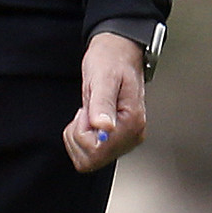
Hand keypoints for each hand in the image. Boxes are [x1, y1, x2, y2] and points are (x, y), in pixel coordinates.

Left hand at [63, 31, 146, 171]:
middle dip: (79, 136)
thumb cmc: (110, 60)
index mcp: (132, 123)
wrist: (118, 52)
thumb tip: (104, 128)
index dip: (82, 132)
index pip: (97, 151)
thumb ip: (102, 103)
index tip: (86, 110)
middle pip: (92, 160)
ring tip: (87, 112)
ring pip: (89, 160)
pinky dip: (80, 138)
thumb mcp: (102, 76)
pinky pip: (90, 154)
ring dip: (78, 137)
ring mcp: (125, 139)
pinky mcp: (117, 139)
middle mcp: (132, 136)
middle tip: (86, 110)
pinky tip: (88, 119)